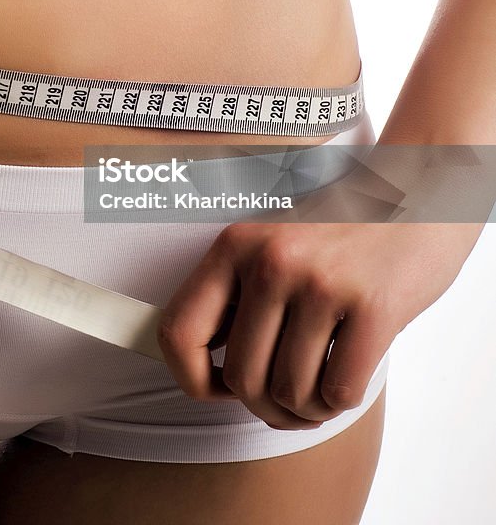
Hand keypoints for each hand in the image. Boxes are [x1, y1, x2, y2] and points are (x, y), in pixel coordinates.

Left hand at [157, 213, 482, 429]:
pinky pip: (337, 393)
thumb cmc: (342, 231)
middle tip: (289, 398)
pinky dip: (339, 404)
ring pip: (289, 392)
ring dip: (306, 408)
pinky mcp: (373, 306)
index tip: (222, 388)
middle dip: (265, 405)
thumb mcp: (273, 240)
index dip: (193, 379)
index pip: (178, 332)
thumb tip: (201, 372)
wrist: (421, 192)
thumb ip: (238, 294)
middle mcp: (272, 260)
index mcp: (235, 244)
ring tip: (321, 384)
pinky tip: (348, 376)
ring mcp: (322, 283)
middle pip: (241, 377)